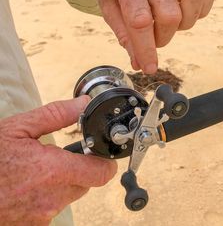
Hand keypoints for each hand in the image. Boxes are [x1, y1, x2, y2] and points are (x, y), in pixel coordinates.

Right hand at [0, 96, 116, 225]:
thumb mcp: (20, 127)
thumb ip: (56, 115)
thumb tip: (82, 104)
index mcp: (52, 171)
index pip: (101, 173)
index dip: (105, 162)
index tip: (100, 154)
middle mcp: (50, 199)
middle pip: (85, 183)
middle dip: (78, 168)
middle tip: (58, 156)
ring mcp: (41, 216)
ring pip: (68, 196)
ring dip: (61, 182)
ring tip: (37, 170)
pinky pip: (50, 209)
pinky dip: (46, 196)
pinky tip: (28, 185)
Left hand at [87, 0, 217, 73]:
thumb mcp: (110, 11)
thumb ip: (125, 37)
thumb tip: (140, 63)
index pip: (140, 19)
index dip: (146, 48)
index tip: (149, 68)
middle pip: (169, 17)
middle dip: (161, 38)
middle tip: (152, 36)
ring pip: (190, 9)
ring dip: (178, 26)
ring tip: (163, 19)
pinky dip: (194, 13)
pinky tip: (179, 9)